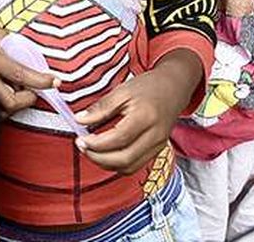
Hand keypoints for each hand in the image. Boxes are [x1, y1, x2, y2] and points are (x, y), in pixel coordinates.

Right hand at [0, 16, 57, 115]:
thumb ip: (17, 46)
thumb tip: (36, 61)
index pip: (19, 74)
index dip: (40, 80)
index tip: (55, 81)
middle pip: (11, 101)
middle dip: (27, 97)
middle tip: (35, 86)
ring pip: (2, 109)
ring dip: (17, 101)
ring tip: (19, 85)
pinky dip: (6, 102)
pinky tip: (7, 89)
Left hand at [74, 51, 200, 173]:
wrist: (174, 88)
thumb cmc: (149, 87)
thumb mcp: (122, 90)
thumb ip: (101, 107)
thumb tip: (80, 120)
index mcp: (145, 116)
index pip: (118, 138)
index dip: (96, 143)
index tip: (81, 139)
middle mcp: (155, 135)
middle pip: (125, 159)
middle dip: (98, 158)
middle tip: (83, 148)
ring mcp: (158, 145)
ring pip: (129, 167)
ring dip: (107, 164)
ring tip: (92, 151)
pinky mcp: (157, 151)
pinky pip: (135, 166)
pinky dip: (118, 164)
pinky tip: (106, 154)